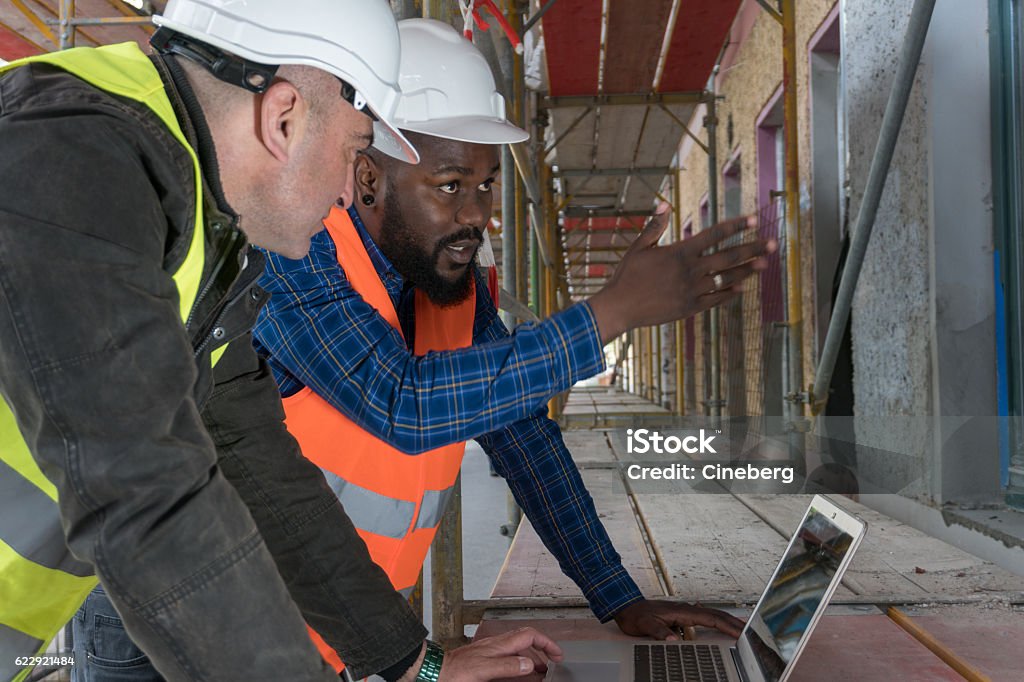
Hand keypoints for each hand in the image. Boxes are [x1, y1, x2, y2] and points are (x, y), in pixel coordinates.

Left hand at [438, 627, 562, 680]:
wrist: (435, 671)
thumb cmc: (455, 672)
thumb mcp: (483, 670)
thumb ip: (507, 666)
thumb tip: (529, 663)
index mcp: (499, 645)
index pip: (530, 635)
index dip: (546, 643)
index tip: (558, 655)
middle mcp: (496, 644)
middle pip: (526, 639)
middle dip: (543, 648)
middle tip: (554, 661)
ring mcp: (490, 650)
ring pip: (518, 647)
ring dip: (532, 655)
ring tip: (541, 669)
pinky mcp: (484, 658)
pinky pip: (508, 655)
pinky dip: (520, 661)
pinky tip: (519, 670)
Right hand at [588, 204, 776, 342]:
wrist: (621, 307)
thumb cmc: (627, 275)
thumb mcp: (639, 247)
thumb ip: (655, 226)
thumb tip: (664, 204)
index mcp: (680, 252)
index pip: (715, 234)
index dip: (736, 225)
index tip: (753, 219)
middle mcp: (691, 270)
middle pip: (729, 257)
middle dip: (753, 249)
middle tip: (773, 243)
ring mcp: (692, 290)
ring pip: (727, 279)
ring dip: (747, 271)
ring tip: (765, 264)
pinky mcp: (690, 307)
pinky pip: (716, 300)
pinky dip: (730, 293)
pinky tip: (742, 288)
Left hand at [613, 599, 745, 639]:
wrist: (626, 607)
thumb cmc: (636, 615)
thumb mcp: (645, 625)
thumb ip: (659, 632)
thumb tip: (673, 640)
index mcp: (681, 611)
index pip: (710, 618)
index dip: (726, 625)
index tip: (740, 632)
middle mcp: (685, 609)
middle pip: (715, 614)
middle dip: (733, 622)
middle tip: (749, 631)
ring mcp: (684, 612)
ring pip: (711, 614)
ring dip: (726, 621)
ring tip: (741, 629)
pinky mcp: (681, 616)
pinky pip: (703, 618)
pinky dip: (715, 621)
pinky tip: (719, 626)